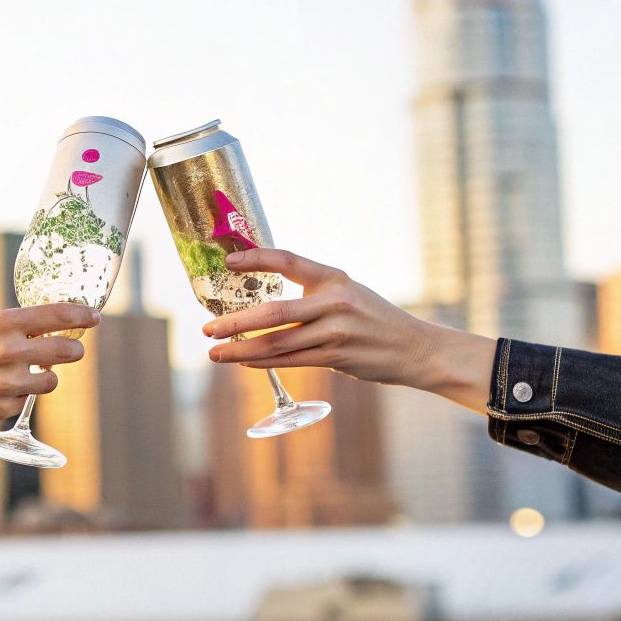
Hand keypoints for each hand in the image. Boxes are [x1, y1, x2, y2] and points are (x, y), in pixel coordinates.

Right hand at [0, 303, 98, 449]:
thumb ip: (10, 332)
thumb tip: (46, 334)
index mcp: (1, 324)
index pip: (56, 316)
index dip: (80, 316)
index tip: (93, 317)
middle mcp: (9, 351)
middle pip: (66, 351)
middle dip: (74, 350)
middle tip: (73, 350)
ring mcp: (7, 383)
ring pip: (51, 382)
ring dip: (46, 379)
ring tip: (24, 375)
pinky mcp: (2, 409)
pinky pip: (25, 402)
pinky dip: (17, 398)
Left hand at [200, 248, 495, 409]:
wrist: (413, 348)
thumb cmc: (373, 318)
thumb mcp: (347, 292)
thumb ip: (313, 292)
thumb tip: (267, 296)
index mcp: (334, 277)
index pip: (288, 259)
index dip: (256, 258)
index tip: (228, 261)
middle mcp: (334, 301)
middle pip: (274, 310)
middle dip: (236, 321)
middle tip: (207, 328)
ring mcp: (336, 331)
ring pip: (278, 342)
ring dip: (241, 349)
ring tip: (215, 352)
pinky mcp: (337, 357)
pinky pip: (292, 361)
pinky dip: (263, 362)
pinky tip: (243, 362)